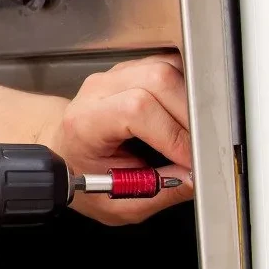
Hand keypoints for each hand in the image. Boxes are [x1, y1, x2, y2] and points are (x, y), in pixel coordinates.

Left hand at [37, 54, 194, 223]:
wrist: (68, 151)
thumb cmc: (86, 174)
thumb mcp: (116, 201)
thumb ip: (156, 191)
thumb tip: (194, 176)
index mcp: (85, 122)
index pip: (135, 109)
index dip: (172, 134)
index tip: (191, 160)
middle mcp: (99, 90)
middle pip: (158, 80)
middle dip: (190, 117)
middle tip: (200, 148)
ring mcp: (117, 75)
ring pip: (168, 69)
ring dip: (192, 103)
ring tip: (193, 135)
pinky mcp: (134, 68)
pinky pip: (171, 67)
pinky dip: (188, 91)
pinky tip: (186, 117)